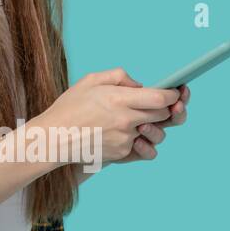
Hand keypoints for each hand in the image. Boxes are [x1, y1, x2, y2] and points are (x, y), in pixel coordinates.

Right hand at [40, 67, 181, 165]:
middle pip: (163, 115)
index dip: (174, 94)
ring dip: (154, 126)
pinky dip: (141, 142)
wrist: (53, 138)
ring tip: (142, 122)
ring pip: (157, 134)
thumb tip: (141, 85)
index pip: (161, 98)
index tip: (176, 91)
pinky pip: (143, 148)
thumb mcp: (91, 80)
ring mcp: (125, 139)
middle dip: (166, 109)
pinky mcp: (122, 154)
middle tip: (161, 104)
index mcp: (119, 99)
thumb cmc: (69, 107)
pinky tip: (132, 136)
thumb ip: (120, 77)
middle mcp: (126, 120)